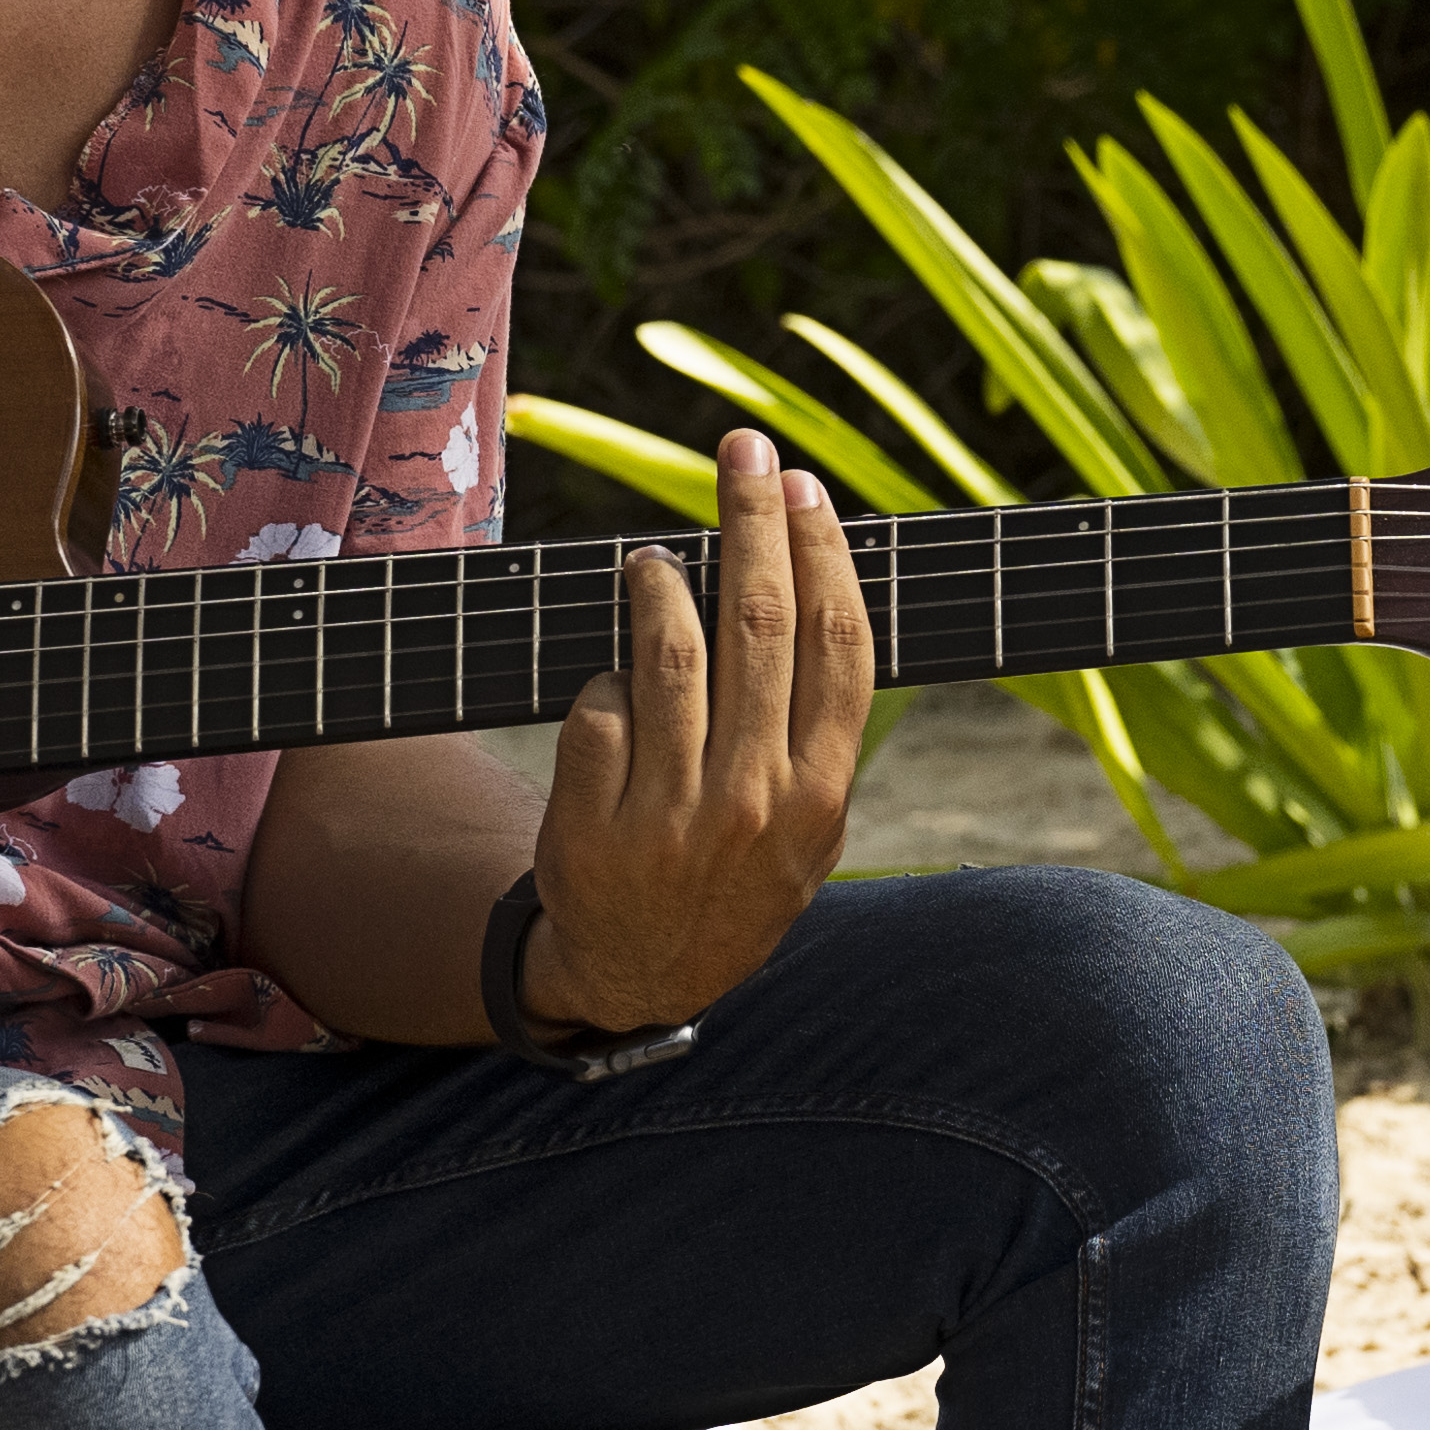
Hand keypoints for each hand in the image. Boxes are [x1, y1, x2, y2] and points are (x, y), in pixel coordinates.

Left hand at [530, 429, 867, 1030]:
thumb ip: (815, 732)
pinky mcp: (593, 828)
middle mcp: (755, 801)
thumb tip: (808, 584)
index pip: (836, 645)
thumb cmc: (733, 880)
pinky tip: (613, 679)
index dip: (823, 554)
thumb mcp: (809, 830)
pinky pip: (600, 710)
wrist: (639, 979)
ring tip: (652, 559)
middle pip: (760, 623)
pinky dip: (605, 681)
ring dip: (660, 584)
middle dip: (752, 519)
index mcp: (821, 795)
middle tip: (743, 450)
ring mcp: (671, 817)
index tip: (806, 488)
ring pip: (669, 654)